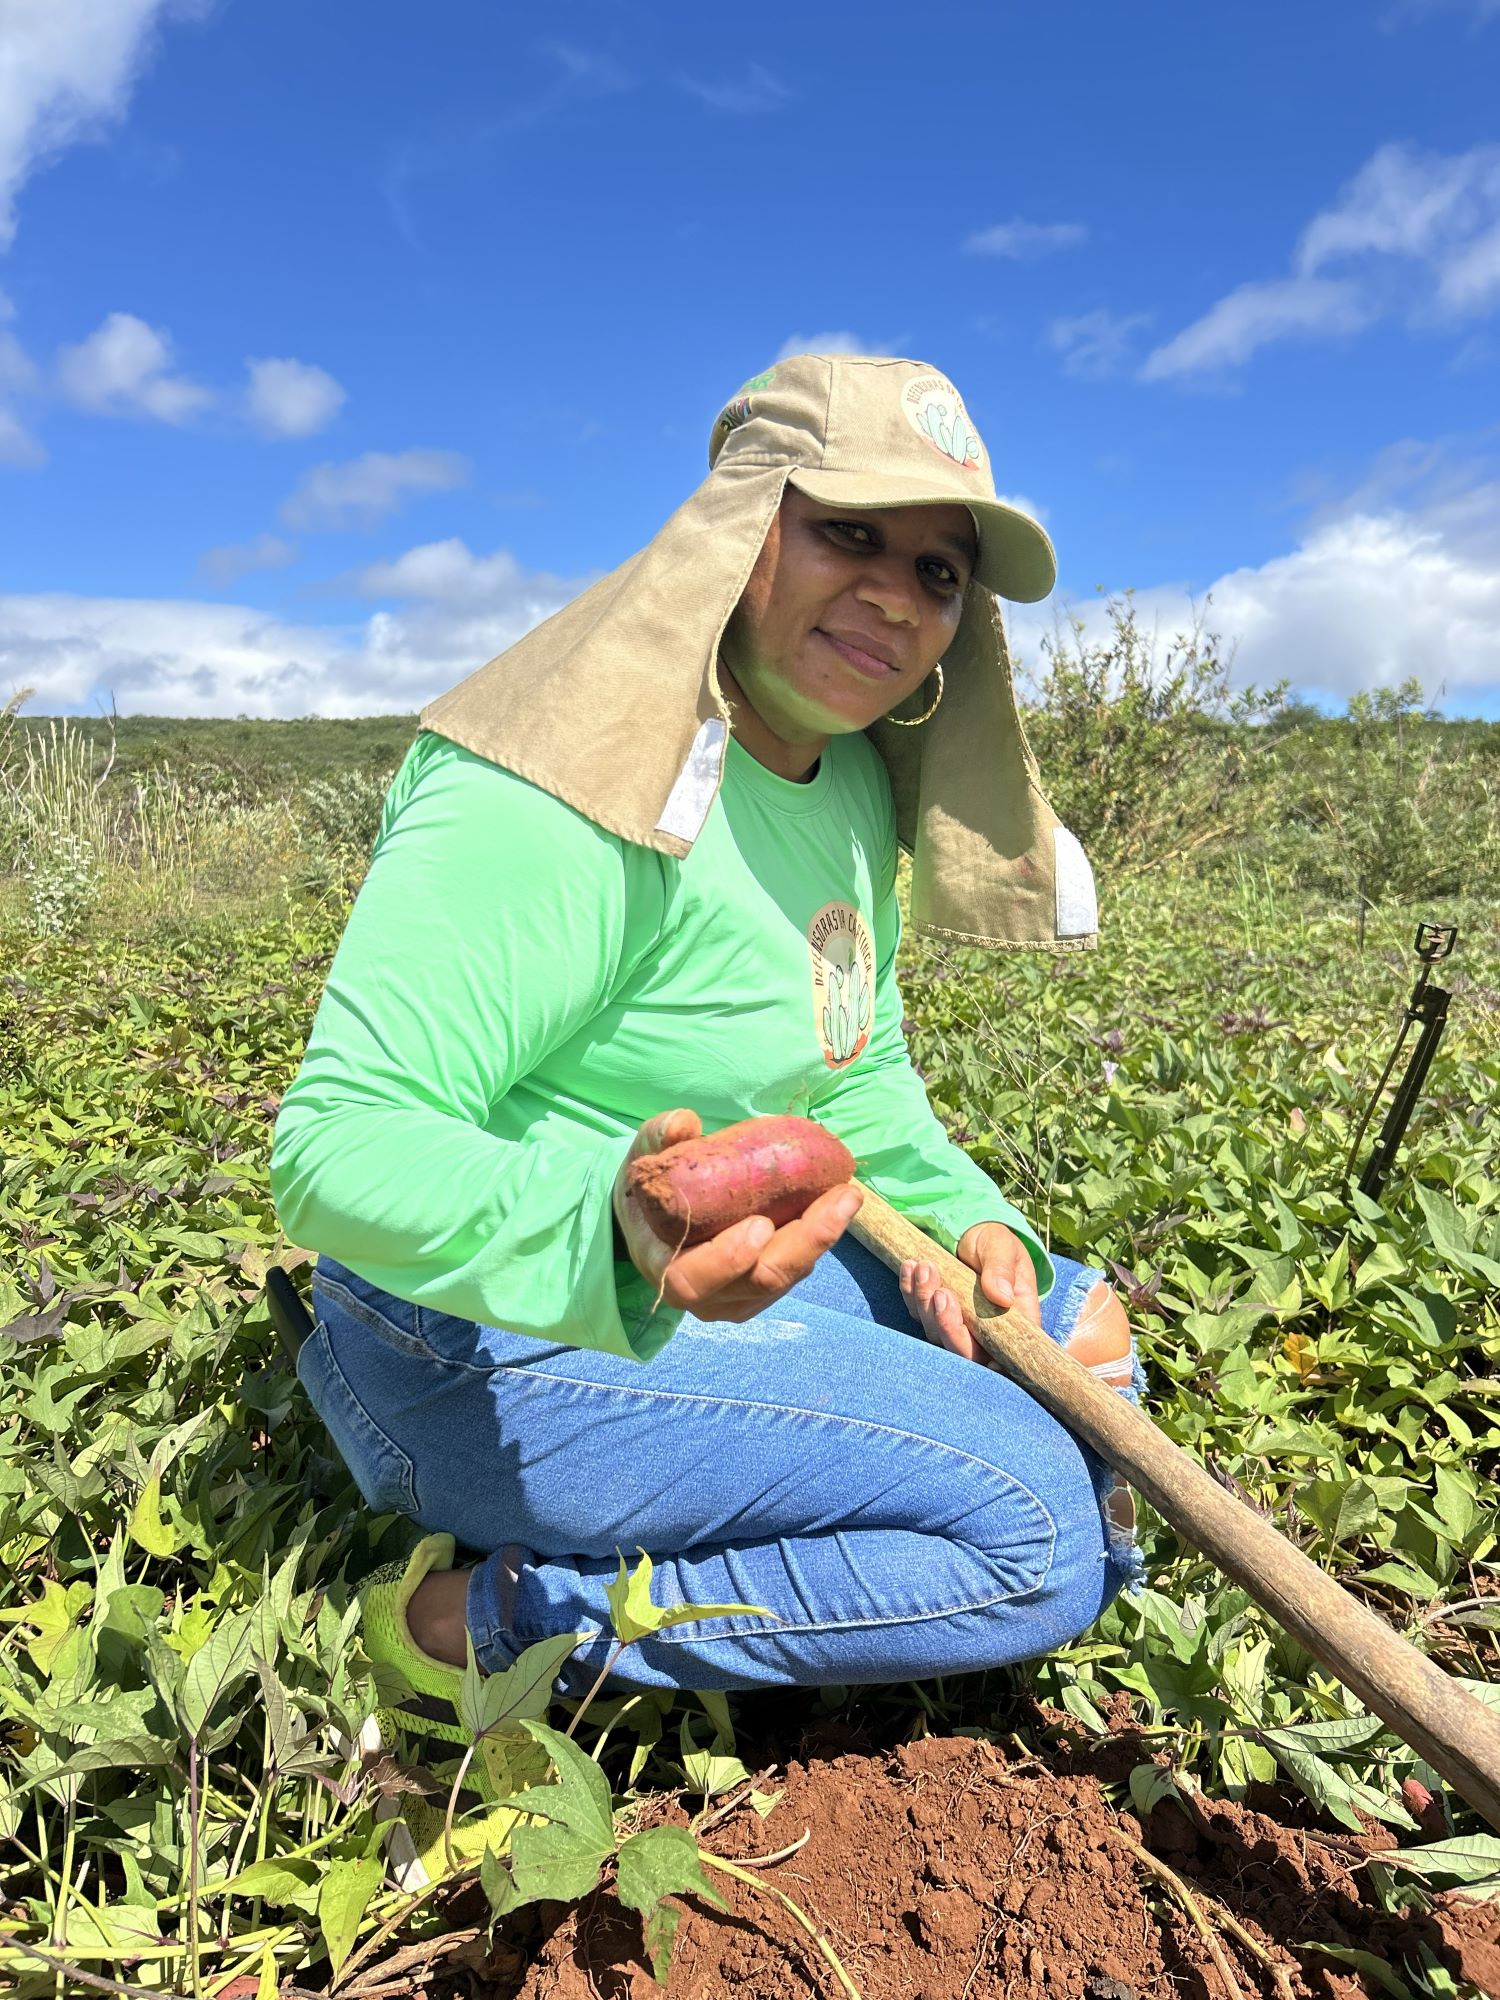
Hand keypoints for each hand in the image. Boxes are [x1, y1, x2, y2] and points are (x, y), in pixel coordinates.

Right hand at [612, 1107, 863, 1323]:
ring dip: (820, 1240)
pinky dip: (816, 1243)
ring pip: (784, 1280)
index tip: (761, 1224)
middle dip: (805, 1242)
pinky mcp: (758, 1296)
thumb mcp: (644, 1160)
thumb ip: (658, 1139)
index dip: (728, 1258)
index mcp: (662, 1265)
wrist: (653, 1224)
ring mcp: (732, 1300)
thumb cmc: (650, 1192)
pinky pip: (793, 1275)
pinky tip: (836, 1207)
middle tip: (839, 1198)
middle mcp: (700, 1296)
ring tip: (846, 1197)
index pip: (691, 1279)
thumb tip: (684, 1120)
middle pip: (759, 1282)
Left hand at [899, 1221, 1040, 1364]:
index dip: (992, 1365)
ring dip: (926, 1302)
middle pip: (966, 1351)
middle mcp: (987, 1330)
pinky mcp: (934, 1313)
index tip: (971, 1341)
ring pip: (936, 1332)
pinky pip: (917, 1312)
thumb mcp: (1002, 1246)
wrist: (972, 1230)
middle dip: (949, 1326)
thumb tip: (1002, 1297)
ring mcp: (958, 1324)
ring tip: (925, 1267)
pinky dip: (910, 1291)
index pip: (1006, 1354)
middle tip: (942, 1293)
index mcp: (1016, 1320)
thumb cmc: (995, 1241)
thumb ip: (1002, 1269)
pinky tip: (910, 1267)